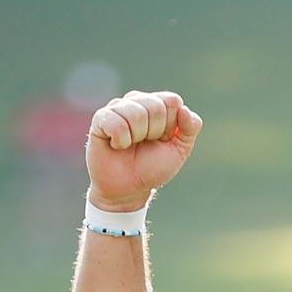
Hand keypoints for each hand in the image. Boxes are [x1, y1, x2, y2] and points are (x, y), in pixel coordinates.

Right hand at [86, 89, 202, 212]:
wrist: (128, 190)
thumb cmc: (152, 168)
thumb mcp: (180, 150)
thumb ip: (190, 128)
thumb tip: (184, 109)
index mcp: (157, 104)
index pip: (172, 101)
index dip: (170, 126)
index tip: (163, 140)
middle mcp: (137, 101)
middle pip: (156, 106)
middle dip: (154, 132)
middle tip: (144, 144)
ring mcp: (117, 107)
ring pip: (136, 113)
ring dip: (137, 137)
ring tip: (130, 145)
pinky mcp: (100, 118)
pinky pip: (116, 123)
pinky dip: (120, 141)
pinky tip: (117, 145)